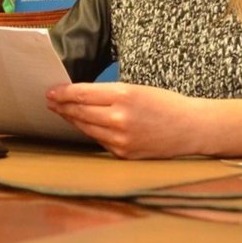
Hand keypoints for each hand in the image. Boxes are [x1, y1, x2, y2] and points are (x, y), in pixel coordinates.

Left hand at [46, 82, 200, 158]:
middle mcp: (120, 118)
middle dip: (62, 106)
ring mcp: (121, 139)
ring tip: (61, 112)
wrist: (191, 129)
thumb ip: (109, 93)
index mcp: (124, 95)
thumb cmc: (165, 104)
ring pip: (86, 128)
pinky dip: (89, 131)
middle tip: (50, 101)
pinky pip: (99, 141)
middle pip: (80, 111)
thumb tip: (80, 95)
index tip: (51, 91)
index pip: (82, 94)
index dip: (63, 93)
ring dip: (71, 119)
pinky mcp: (123, 154)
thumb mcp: (137, 89)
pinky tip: (82, 125)